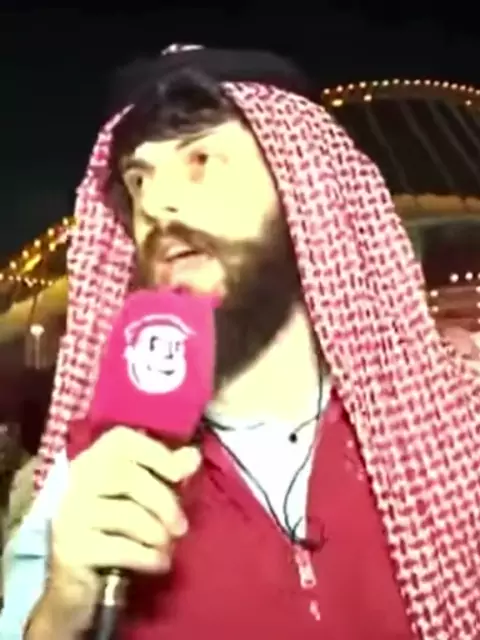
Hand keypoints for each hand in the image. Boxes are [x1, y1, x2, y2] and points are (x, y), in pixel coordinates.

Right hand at [30, 427, 200, 635]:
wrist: (77, 579)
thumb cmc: (115, 527)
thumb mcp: (143, 496)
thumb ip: (169, 472)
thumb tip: (194, 455)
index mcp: (93, 459)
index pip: (120, 440)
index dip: (154, 452)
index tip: (179, 475)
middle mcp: (76, 480)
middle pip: (126, 477)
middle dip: (163, 501)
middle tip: (182, 527)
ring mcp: (69, 514)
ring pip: (124, 514)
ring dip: (156, 532)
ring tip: (167, 546)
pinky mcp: (71, 549)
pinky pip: (118, 548)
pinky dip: (147, 557)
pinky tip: (160, 563)